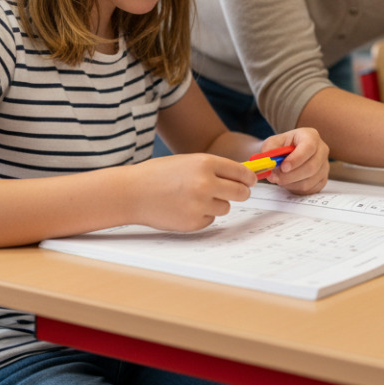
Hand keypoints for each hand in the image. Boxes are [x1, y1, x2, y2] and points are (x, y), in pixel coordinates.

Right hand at [130, 154, 255, 231]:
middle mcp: (206, 183)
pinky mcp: (193, 222)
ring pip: (225, 208)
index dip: (249, 178)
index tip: (251, 181)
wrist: (132, 192)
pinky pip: (210, 220)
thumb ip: (214, 168)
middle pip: (241, 193)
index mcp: (205, 163)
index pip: (241, 172)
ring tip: (194, 198)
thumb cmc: (159, 174)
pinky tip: (184, 208)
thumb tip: (243, 177)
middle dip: (240, 193)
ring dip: (216, 204)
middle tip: (235, 193)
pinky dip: (202, 216)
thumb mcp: (188, 162)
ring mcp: (200, 205)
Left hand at [258, 127, 328, 193]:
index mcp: (311, 136)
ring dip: (290, 183)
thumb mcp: (274, 142)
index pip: (308, 147)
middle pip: (311, 167)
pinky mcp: (323, 179)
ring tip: (279, 178)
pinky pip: (310, 189)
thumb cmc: (284, 146)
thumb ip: (269, 149)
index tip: (283, 167)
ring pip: (309, 181)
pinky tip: (288, 182)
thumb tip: (268, 160)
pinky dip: (295, 188)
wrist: (291, 153)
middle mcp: (322, 150)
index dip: (296, 159)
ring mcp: (324, 166)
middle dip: (290, 176)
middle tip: (274, 177)